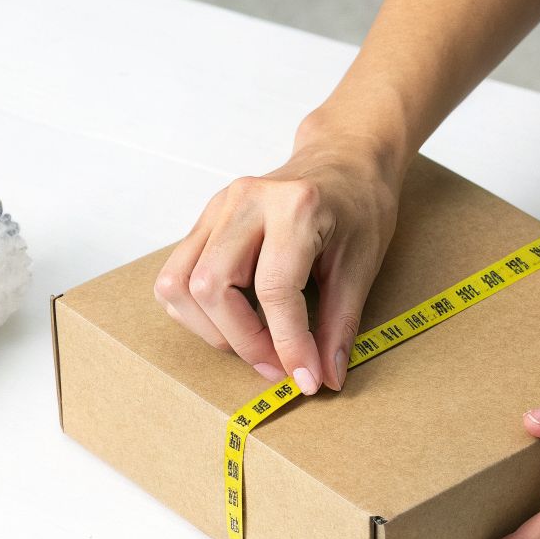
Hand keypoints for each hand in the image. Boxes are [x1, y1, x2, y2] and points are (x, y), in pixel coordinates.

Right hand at [153, 131, 400, 393]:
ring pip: (180, 284)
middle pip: (211, 287)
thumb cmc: (359, 205)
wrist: (343, 159)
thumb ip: (340, 324)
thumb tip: (326, 377)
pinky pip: (177, 275)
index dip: (288, 344)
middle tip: (276, 366)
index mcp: (295, 207)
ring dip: (211, 330)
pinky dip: (197, 312)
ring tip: (252, 345)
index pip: (275, 290)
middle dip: (242, 341)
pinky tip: (233, 321)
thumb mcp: (362, 265)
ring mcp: (218, 207)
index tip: (305, 379)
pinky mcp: (204, 220)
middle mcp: (246, 201)